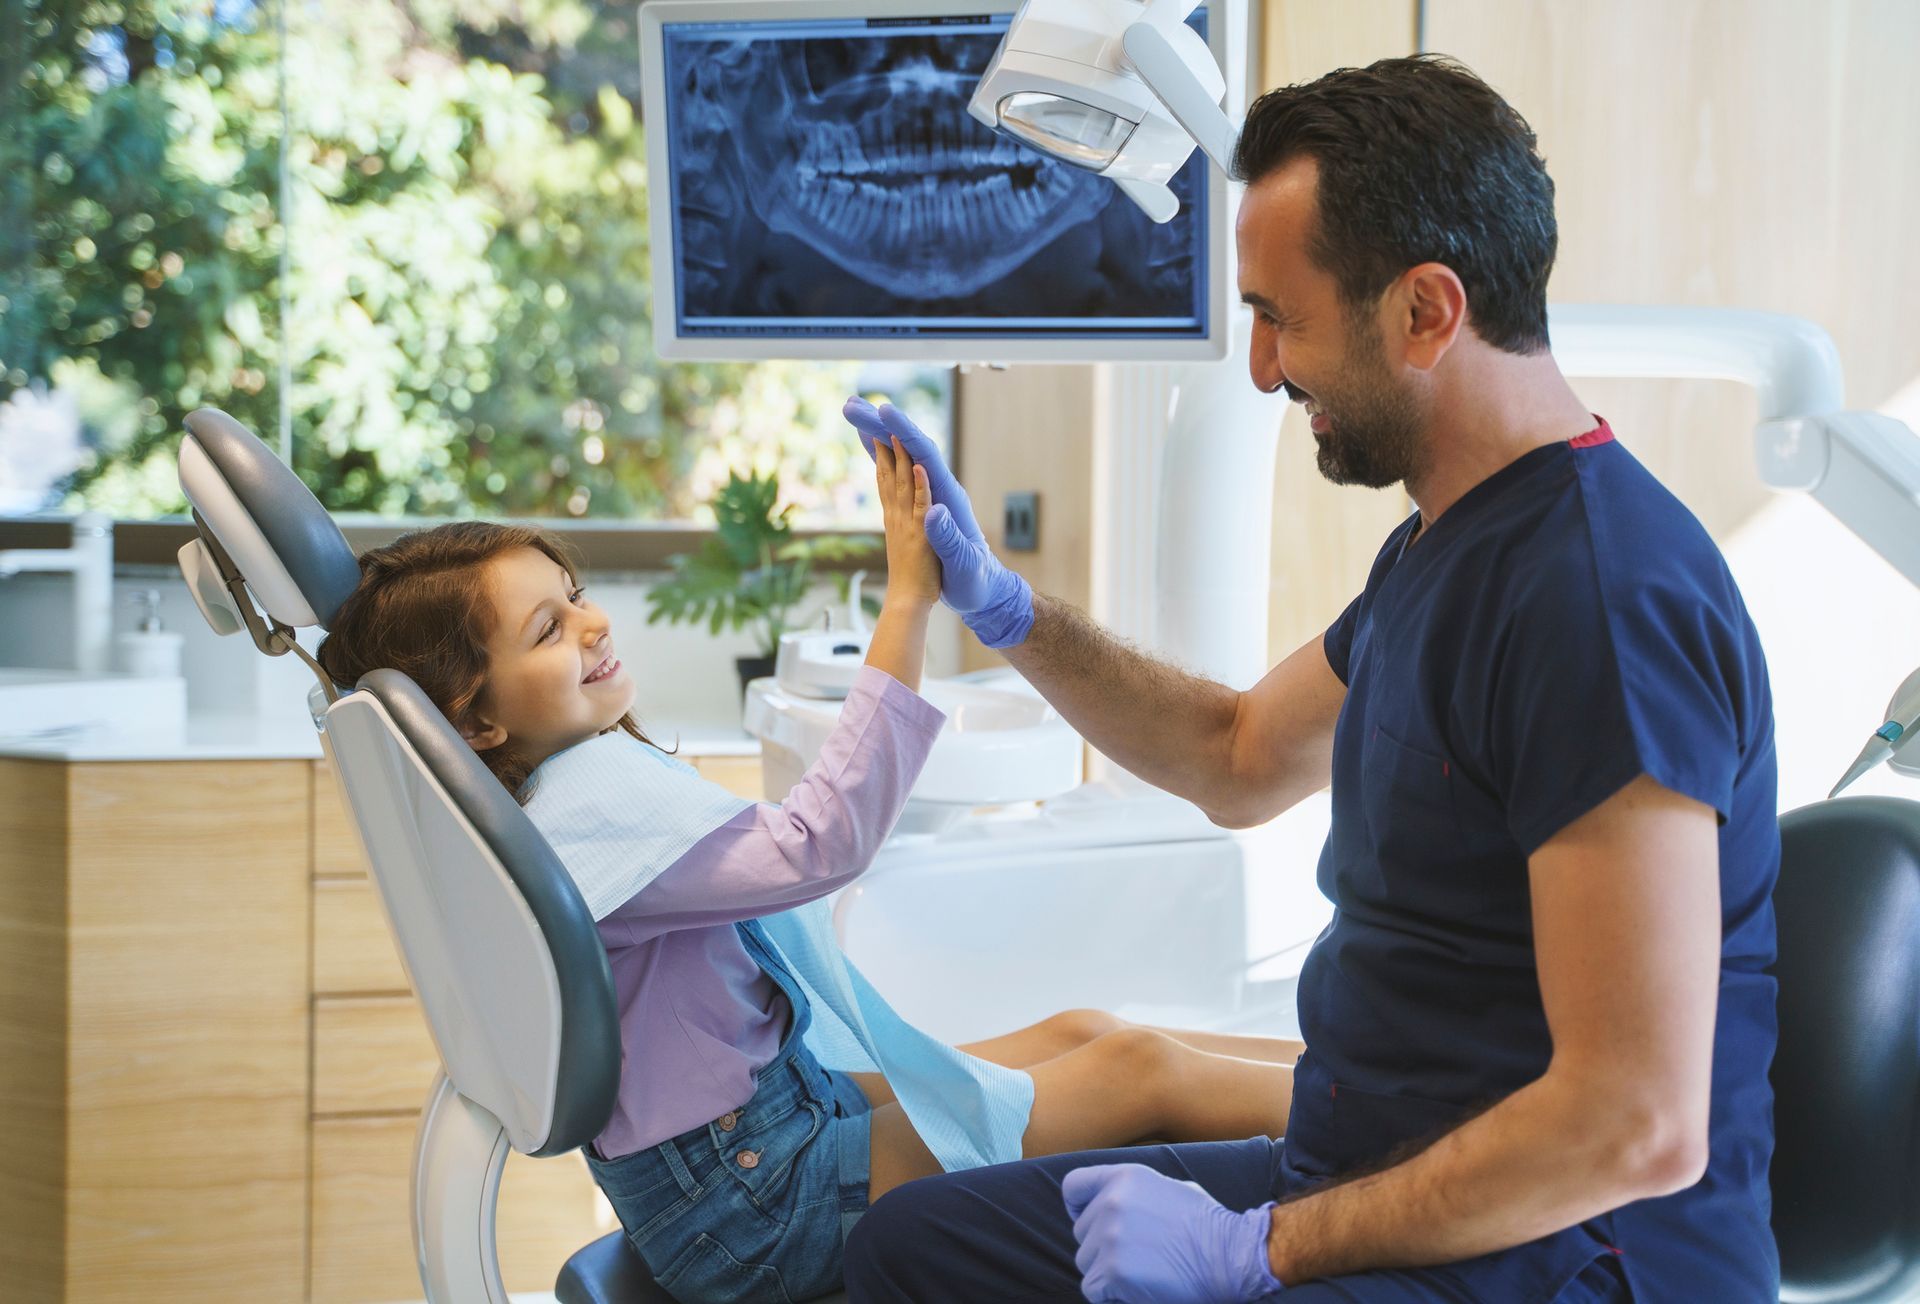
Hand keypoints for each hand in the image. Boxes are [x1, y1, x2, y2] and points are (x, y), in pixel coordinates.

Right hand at [843, 396, 1034, 647]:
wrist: (984, 592)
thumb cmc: (976, 581)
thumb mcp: (964, 564)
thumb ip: (948, 539)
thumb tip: (933, 511)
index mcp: (948, 499)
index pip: (924, 456)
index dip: (904, 432)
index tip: (883, 413)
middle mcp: (939, 491)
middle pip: (908, 448)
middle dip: (881, 424)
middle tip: (851, 406)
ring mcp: (928, 499)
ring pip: (900, 458)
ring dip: (878, 435)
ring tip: (855, 417)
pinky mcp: (920, 510)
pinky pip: (898, 477)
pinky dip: (883, 458)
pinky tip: (873, 448)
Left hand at [1063, 1164, 1281, 1303]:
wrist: (1229, 1256)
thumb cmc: (1205, 1225)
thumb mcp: (1169, 1187)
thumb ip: (1132, 1192)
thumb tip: (1109, 1200)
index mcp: (1123, 1177)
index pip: (1073, 1187)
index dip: (1079, 1207)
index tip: (1093, 1223)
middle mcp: (1110, 1203)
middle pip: (1080, 1233)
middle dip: (1102, 1246)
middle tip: (1138, 1254)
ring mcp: (1110, 1238)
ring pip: (1085, 1262)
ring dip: (1106, 1271)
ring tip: (1142, 1270)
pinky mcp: (1112, 1272)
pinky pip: (1093, 1289)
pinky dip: (1111, 1294)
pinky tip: (1139, 1287)